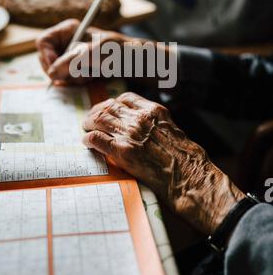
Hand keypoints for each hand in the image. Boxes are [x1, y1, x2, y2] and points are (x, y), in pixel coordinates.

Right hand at [36, 19, 126, 84]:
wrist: (132, 61)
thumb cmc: (116, 50)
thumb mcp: (94, 53)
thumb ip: (72, 62)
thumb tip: (52, 74)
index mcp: (67, 30)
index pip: (43, 42)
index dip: (46, 56)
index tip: (55, 69)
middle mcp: (65, 42)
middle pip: (47, 60)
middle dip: (62, 70)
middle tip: (79, 73)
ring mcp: (69, 56)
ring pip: (57, 72)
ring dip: (73, 77)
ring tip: (91, 72)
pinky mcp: (74, 68)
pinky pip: (66, 79)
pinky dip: (78, 80)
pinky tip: (91, 76)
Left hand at [83, 92, 244, 233]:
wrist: (188, 176)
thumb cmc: (185, 157)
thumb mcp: (172, 129)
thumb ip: (155, 123)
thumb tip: (140, 125)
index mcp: (153, 110)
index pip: (125, 98)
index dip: (111, 102)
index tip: (106, 107)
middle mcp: (140, 118)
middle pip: (109, 107)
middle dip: (96, 112)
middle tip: (89, 119)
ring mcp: (130, 134)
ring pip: (99, 120)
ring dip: (89, 123)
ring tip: (85, 128)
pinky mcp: (123, 152)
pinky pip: (97, 139)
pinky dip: (89, 139)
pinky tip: (87, 142)